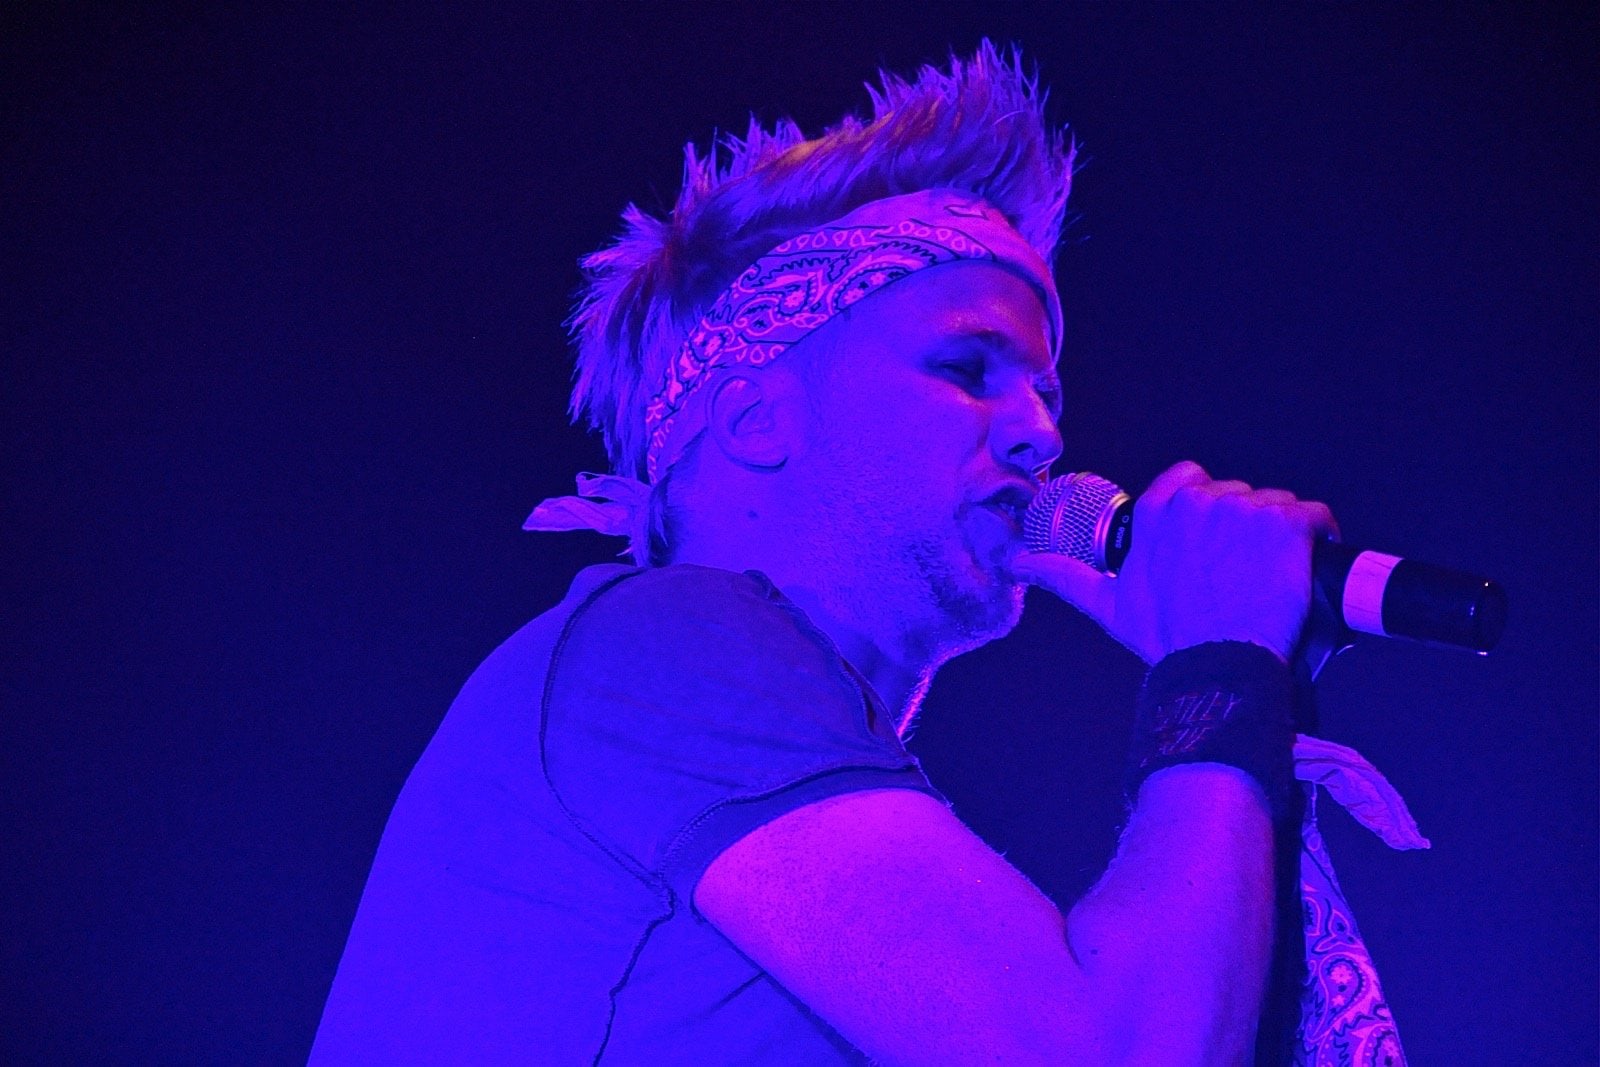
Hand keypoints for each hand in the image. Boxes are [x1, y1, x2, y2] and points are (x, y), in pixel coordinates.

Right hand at [1010, 461, 1338, 663]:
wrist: (1219, 668)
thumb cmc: (1165, 638)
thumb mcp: (1108, 604)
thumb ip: (1062, 575)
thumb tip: (1016, 562)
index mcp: (1157, 511)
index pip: (1190, 480)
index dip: (1206, 508)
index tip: (1212, 542)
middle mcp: (1198, 501)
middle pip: (1237, 495)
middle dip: (1244, 526)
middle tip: (1242, 573)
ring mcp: (1245, 510)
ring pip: (1275, 505)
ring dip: (1279, 535)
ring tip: (1272, 577)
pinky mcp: (1288, 525)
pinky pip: (1315, 515)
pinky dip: (1319, 536)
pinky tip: (1308, 565)